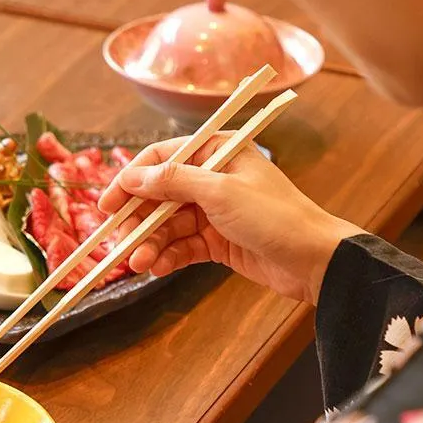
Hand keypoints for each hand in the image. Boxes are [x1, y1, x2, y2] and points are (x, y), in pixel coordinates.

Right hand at [99, 134, 360, 303]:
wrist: (315, 261)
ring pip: (168, 226)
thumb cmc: (275, 216)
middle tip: (118, 243)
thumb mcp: (221, 192)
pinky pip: (182, 246)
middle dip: (139, 220)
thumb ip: (174, 182)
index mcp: (218, 153)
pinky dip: (167, 257)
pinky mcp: (218, 242)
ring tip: (139, 264)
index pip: (162, 159)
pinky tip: (156, 269)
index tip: (107, 205)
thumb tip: (132, 175)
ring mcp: (215, 212)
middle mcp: (213, 179)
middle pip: (160, 196)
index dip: (131, 180)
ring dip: (151, 244)